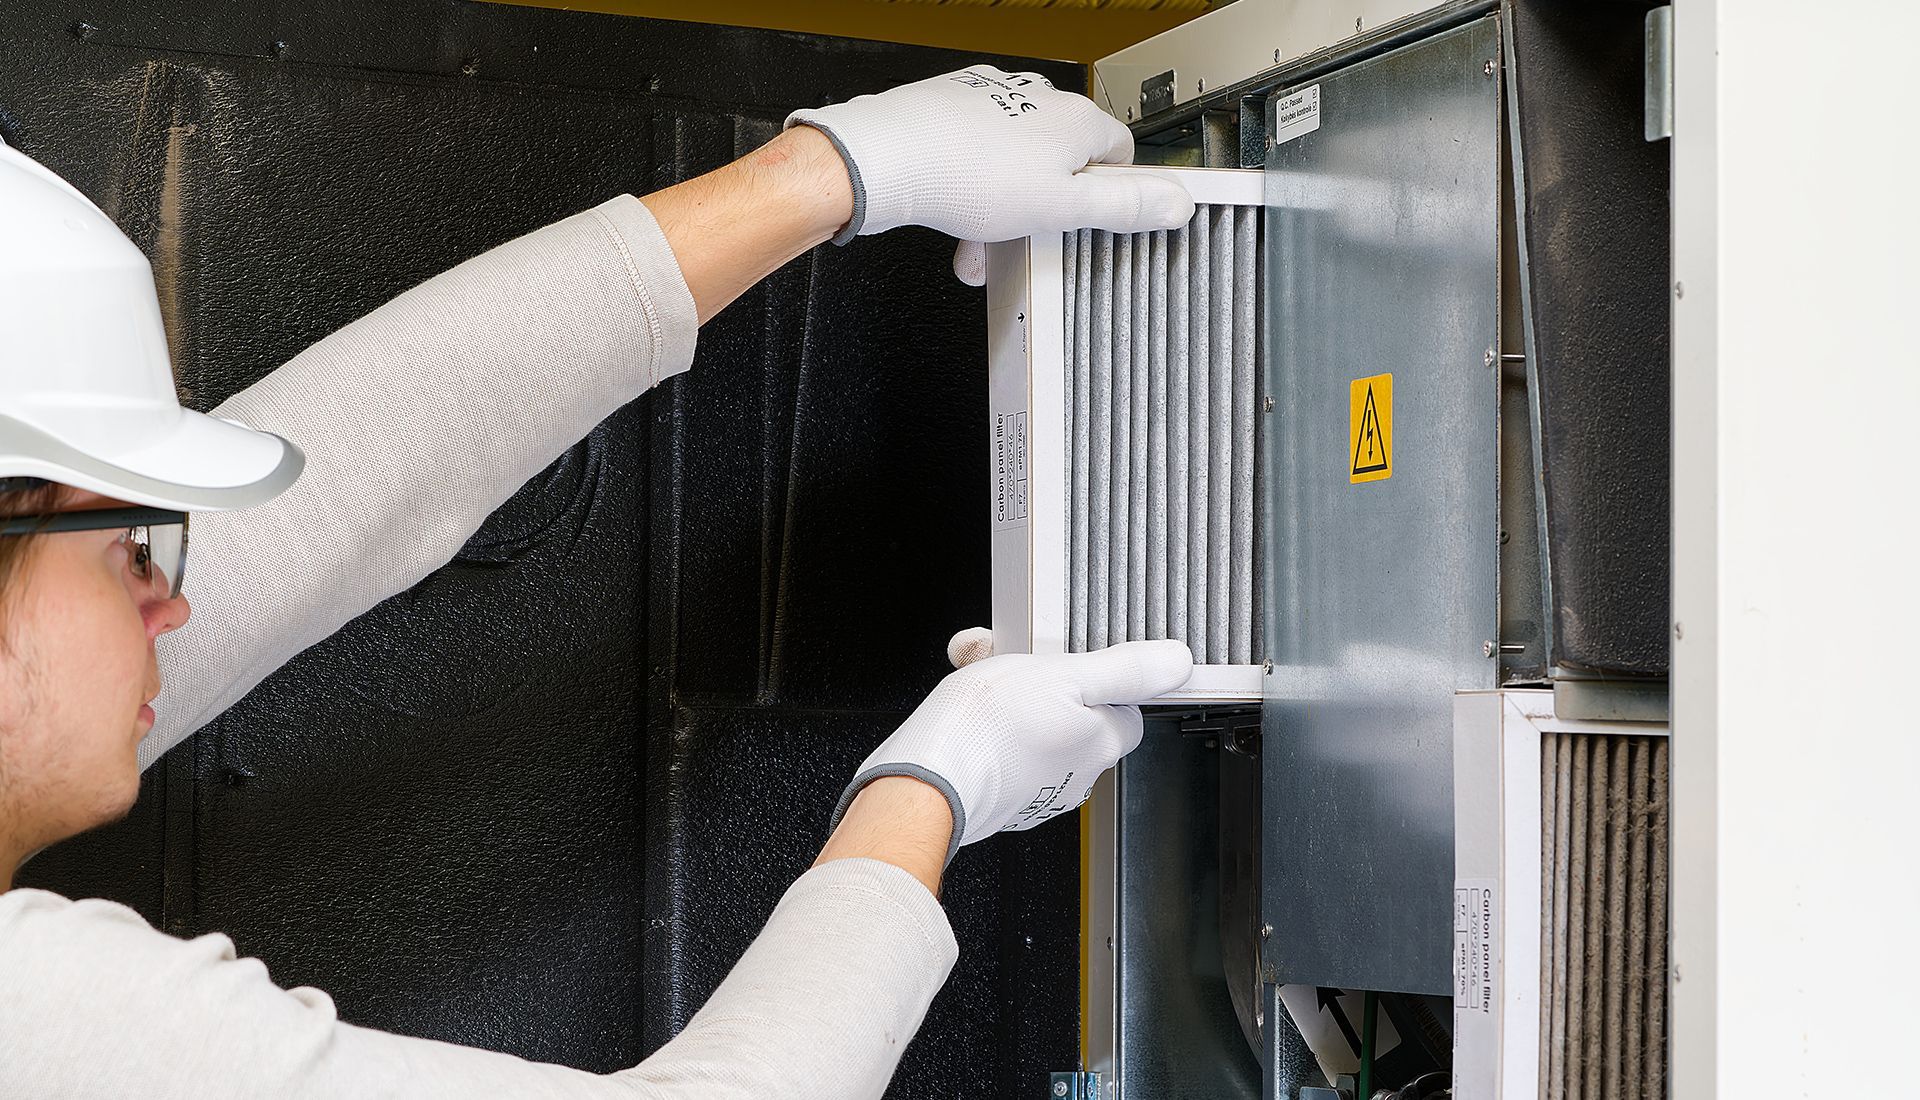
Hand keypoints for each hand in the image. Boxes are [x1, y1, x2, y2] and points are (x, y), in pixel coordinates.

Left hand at [786, 65, 1194, 283]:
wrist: (891, 156)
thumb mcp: (1062, 208)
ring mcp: (994, 100)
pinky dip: (973, 188)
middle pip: (1063, 161)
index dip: (1112, 191)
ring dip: (1004, 208)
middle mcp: (1038, 101)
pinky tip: (957, 217)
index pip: (1121, 152)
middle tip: (1028, 240)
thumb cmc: (966, 176)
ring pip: (1016, 163)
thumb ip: (1124, 206)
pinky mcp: (955, 108)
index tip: (1096, 217)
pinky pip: (978, 154)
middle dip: (1044, 209)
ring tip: (983, 241)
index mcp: (1076, 121)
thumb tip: (1178, 204)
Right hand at [829, 629, 1193, 864]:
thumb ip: (1125, 670)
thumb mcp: (1064, 675)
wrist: (926, 780)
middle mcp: (1077, 774)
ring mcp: (1038, 790)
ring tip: (983, 680)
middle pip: (1077, 715)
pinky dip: (989, 728)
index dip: (1099, 679)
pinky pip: (1005, 750)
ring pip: (1038, 729)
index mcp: (1101, 743)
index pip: (1126, 709)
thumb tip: (1178, 663)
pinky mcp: (1001, 796)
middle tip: (1014, 663)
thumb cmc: (988, 730)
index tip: (1069, 662)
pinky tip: (968, 713)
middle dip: (1045, 683)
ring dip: (1013, 700)